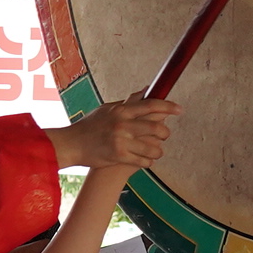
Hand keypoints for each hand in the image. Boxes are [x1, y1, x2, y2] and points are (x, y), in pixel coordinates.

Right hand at [52, 98, 179, 169]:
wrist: (72, 144)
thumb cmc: (90, 126)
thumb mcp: (107, 109)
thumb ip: (128, 102)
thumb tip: (147, 90)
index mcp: (121, 110)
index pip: (151, 106)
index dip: (168, 107)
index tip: (179, 109)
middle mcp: (123, 125)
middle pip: (157, 129)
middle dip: (164, 133)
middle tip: (163, 135)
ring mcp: (122, 142)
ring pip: (154, 148)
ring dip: (157, 151)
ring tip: (153, 150)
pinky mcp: (120, 157)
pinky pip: (145, 161)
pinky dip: (148, 161)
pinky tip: (144, 159)